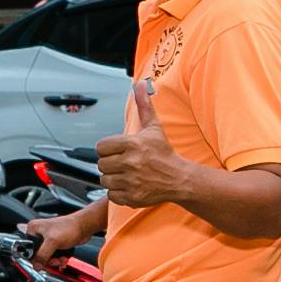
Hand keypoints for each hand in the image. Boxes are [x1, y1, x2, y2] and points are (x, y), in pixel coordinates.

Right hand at [23, 213, 81, 262]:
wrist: (83, 227)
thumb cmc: (70, 227)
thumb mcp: (53, 242)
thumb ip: (43, 255)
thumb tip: (36, 265)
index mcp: (33, 229)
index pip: (27, 248)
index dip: (35, 258)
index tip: (43, 262)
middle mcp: (39, 234)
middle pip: (37, 255)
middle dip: (48, 260)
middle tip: (55, 260)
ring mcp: (47, 240)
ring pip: (46, 257)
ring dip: (55, 261)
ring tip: (61, 259)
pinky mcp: (55, 244)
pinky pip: (53, 256)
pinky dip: (58, 259)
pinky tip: (63, 258)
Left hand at [95, 80, 195, 208]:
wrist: (179, 178)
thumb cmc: (164, 153)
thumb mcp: (153, 127)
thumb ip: (143, 105)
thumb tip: (140, 84)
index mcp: (132, 144)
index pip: (101, 147)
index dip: (108, 149)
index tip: (117, 150)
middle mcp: (131, 162)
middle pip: (101, 164)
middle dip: (110, 164)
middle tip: (123, 163)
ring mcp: (131, 181)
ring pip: (105, 180)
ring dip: (113, 178)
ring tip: (126, 174)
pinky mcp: (132, 196)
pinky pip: (111, 195)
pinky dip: (118, 192)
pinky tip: (128, 185)